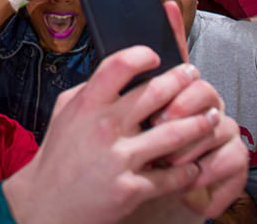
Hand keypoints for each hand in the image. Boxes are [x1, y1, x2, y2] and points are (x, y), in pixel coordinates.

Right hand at [3, 47, 236, 223]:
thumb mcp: (64, 112)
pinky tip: (195, 164)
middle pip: (157, 93)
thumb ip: (90, 91)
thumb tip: (118, 73)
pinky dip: (189, 169)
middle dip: (184, 81)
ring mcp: (120, 158)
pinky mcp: (132, 188)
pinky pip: (173, 175)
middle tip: (196, 78)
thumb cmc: (58, 155)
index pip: (119, 65)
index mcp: (87, 104)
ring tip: (210, 118)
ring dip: (200, 124)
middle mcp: (104, 127)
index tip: (156, 57)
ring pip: (175, 134)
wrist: (46, 202)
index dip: (142, 54)